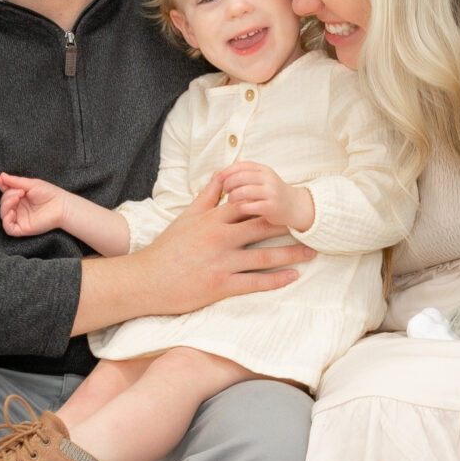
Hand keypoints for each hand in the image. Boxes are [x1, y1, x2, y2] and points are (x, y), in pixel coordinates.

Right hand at [0, 172, 72, 237]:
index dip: (0, 185)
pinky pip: (8, 228)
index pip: (6, 192)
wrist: (61, 206)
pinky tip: (12, 212)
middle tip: (20, 192)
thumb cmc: (49, 194)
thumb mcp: (31, 184)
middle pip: (3, 202)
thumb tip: (1, 176)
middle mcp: (18, 208)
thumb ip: (15, 181)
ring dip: (6, 204)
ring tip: (17, 198)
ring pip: (3, 214)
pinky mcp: (22, 228)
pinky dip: (6, 220)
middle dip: (8, 195)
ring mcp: (20, 218)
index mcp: (20, 197)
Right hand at [133, 170, 316, 313]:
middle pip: (263, 227)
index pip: (249, 204)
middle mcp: (220, 237)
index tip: (292, 202)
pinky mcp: (221, 285)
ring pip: (265, 255)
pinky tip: (293, 277)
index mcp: (213, 219)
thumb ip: (208, 195)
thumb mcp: (186, 216)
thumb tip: (224, 175)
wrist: (147, 280)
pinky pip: (255, 282)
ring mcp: (222, 262)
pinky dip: (276, 279)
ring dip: (291, 253)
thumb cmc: (167, 248)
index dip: (272, 203)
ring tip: (311, 252)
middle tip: (312, 227)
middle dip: (290, 226)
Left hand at [220, 160, 314, 232]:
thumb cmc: (273, 193)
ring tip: (231, 200)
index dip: (226, 171)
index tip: (218, 179)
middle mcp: (268, 179)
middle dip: (228, 184)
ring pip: (244, 191)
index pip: (241, 165)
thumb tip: (217, 174)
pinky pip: (251, 206)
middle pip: (240, 177)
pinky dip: (240, 206)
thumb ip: (244, 175)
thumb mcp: (262, 178)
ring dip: (232, 196)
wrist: (295, 206)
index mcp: (264, 170)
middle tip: (225, 191)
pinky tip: (238, 208)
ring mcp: (271, 193)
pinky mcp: (272, 207)